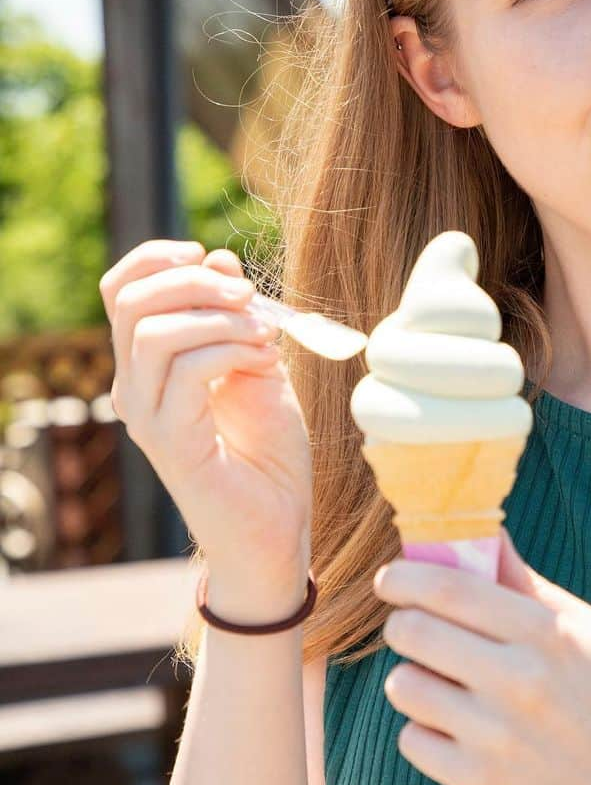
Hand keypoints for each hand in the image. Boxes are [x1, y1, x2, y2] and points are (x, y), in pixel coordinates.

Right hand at [99, 239, 312, 597]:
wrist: (277, 525)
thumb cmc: (269, 453)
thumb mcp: (259, 366)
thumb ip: (238, 318)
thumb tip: (221, 261)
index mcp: (149, 365)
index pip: (119, 290)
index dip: (158, 258)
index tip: (211, 259)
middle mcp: (134, 388)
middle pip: (130, 302)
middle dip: (196, 282)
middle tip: (250, 299)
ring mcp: (146, 415)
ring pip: (154, 332)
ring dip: (221, 319)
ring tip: (265, 337)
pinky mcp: (168, 441)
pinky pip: (186, 369)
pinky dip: (232, 349)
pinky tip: (266, 362)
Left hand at [374, 527, 590, 784]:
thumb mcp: (589, 634)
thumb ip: (530, 585)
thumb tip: (484, 533)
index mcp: (549, 634)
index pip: (452, 589)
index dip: (406, 577)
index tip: (390, 579)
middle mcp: (520, 681)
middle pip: (413, 631)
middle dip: (401, 624)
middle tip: (412, 629)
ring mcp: (496, 736)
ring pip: (404, 685)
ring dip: (412, 680)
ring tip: (441, 686)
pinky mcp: (477, 784)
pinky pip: (412, 739)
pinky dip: (425, 734)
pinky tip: (457, 735)